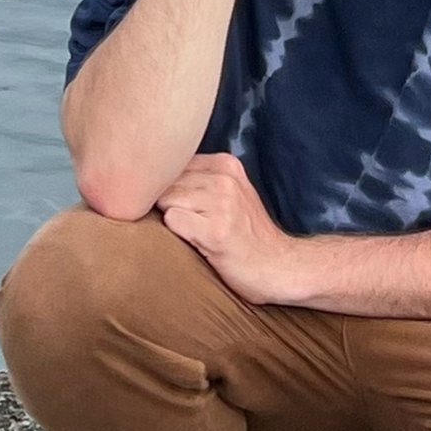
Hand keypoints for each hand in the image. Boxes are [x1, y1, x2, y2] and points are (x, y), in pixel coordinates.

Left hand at [158, 151, 307, 304]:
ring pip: (165, 200)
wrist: (278, 267)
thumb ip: (199, 179)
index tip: (184, 205)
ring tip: (198, 234)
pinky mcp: (215, 231)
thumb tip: (151, 175)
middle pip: (166, 182)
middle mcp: (225, 178)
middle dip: (167, 203)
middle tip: (191, 225)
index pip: (173, 163)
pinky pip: (172, 221)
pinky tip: (199, 244)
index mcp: (226, 164)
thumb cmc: (246, 235)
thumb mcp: (231, 193)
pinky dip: (177, 234)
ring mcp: (222, 203)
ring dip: (173, 220)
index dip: (168, 186)